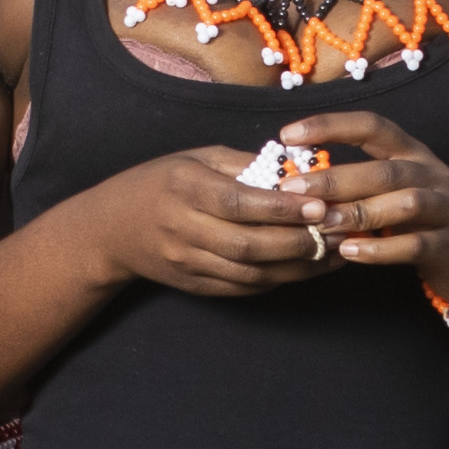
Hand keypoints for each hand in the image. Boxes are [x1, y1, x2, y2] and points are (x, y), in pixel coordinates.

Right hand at [80, 144, 360, 296]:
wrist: (111, 230)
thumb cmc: (160, 183)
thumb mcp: (195, 159)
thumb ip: (243, 165)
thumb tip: (294, 169)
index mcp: (184, 189)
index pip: (238, 203)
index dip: (281, 209)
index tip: (319, 205)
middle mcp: (184, 229)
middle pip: (249, 246)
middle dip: (299, 243)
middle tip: (338, 233)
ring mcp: (188, 263)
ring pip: (251, 274)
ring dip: (297, 268)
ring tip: (334, 254)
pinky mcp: (195, 286)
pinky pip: (243, 289)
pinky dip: (278, 280)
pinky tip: (306, 269)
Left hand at [266, 107, 448, 297]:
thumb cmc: (423, 219)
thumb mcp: (394, 191)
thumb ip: (357, 183)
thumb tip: (298, 182)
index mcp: (412, 153)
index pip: (372, 126)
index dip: (330, 125)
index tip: (288, 134)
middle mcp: (431, 174)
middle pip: (384, 169)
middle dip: (336, 178)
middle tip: (293, 190)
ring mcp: (446, 208)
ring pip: (403, 203)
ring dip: (358, 212)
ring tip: (322, 224)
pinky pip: (414, 245)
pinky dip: (380, 249)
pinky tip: (349, 252)